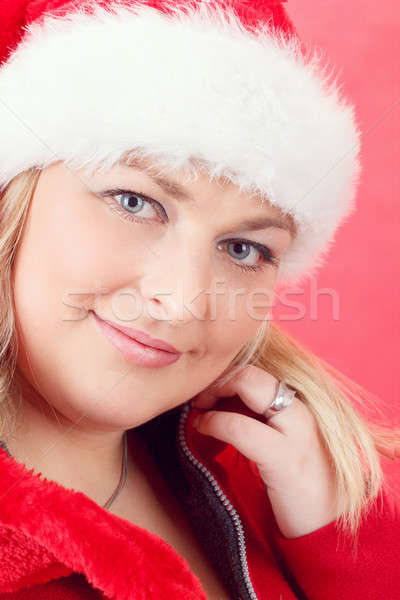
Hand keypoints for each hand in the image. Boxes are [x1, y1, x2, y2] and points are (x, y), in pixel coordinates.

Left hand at [191, 365, 338, 537]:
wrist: (327, 522)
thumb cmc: (295, 480)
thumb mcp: (278, 437)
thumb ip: (255, 414)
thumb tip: (215, 396)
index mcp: (297, 402)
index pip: (255, 370)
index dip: (225, 376)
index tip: (207, 394)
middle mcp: (299, 409)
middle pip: (250, 371)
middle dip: (216, 379)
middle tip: (199, 400)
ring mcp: (296, 431)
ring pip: (247, 385)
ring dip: (212, 394)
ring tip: (199, 414)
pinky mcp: (285, 459)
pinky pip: (240, 427)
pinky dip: (214, 422)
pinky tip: (203, 428)